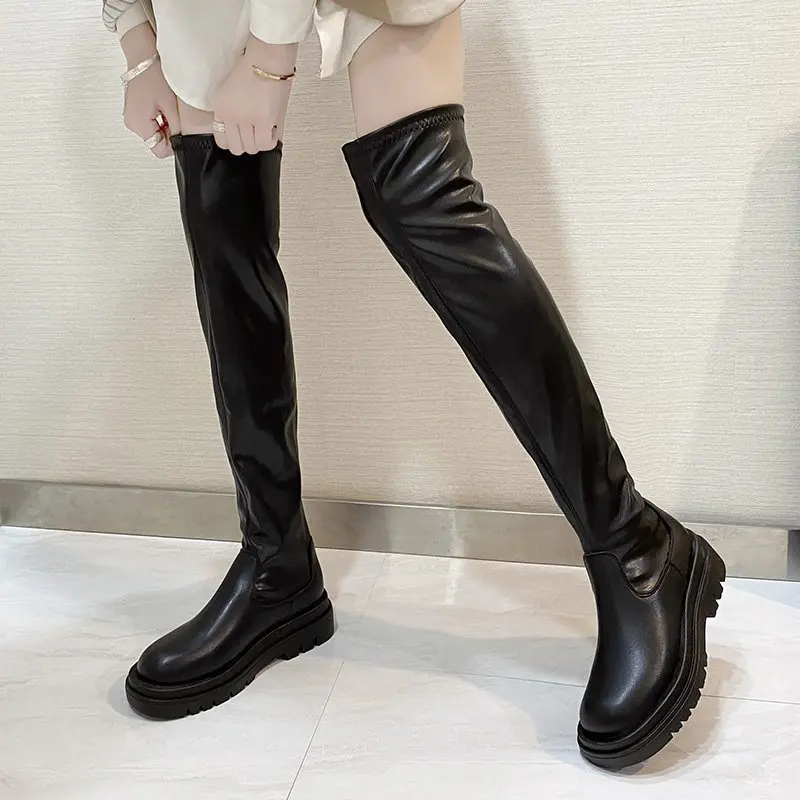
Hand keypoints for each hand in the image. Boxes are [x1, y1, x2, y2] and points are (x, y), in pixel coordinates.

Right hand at [120, 23, 179, 157]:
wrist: (143, 56)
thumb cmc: (154, 74)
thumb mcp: (172, 106)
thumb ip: (176, 129)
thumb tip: (179, 143)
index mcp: (139, 124)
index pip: (159, 150)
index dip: (173, 144)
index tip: (180, 131)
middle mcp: (132, 123)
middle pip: (156, 141)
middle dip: (169, 133)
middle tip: (175, 114)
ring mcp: (131, 117)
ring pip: (154, 132)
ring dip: (164, 125)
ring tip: (168, 107)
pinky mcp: (134, 111)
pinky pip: (150, 123)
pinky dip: (159, 118)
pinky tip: (162, 105)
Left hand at [213, 37, 297, 154]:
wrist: (266, 60)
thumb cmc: (252, 70)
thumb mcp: (230, 92)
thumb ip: (231, 112)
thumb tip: (239, 130)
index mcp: (220, 108)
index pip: (221, 141)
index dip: (233, 141)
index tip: (241, 136)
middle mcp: (231, 116)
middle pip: (237, 148)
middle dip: (246, 144)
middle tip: (254, 134)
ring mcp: (247, 120)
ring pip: (251, 148)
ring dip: (259, 142)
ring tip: (264, 131)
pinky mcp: (263, 121)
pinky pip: (265, 144)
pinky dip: (270, 140)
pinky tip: (272, 130)